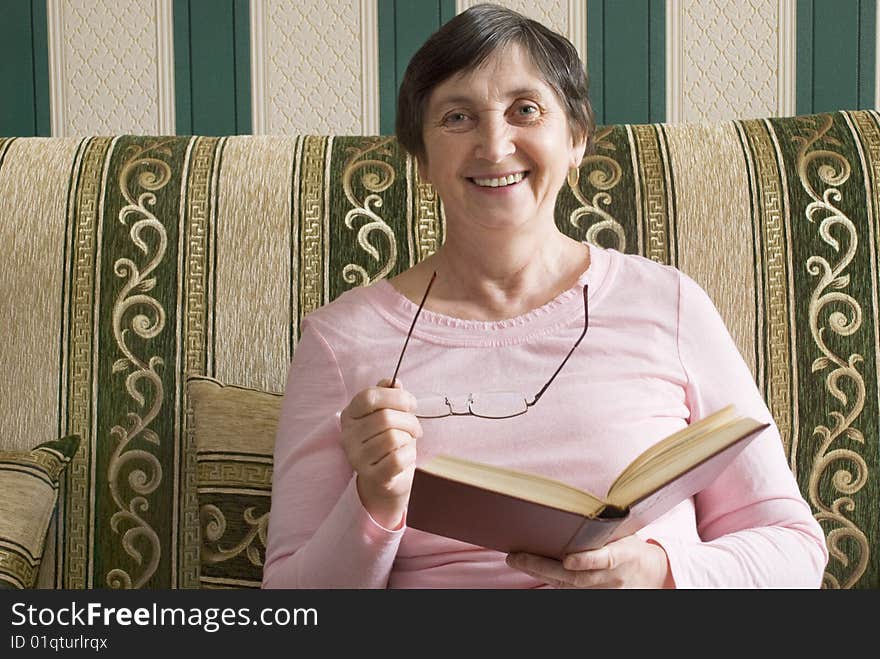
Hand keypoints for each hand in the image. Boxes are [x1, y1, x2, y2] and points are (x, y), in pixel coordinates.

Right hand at [339, 378, 421, 528]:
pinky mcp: (371, 476)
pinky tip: (406, 457)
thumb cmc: (389, 441)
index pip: (369, 397)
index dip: (396, 397)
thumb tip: (395, 382)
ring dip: (408, 439)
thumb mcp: (388, 414)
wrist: (386, 479)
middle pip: (386, 417)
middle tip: (415, 429)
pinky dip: (410, 456)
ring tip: (407, 443)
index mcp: (350, 415)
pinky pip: (398, 459)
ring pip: (393, 438)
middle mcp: (347, 435)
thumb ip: (389, 395)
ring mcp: (356, 457)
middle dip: (410, 421)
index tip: (411, 404)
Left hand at [506, 535, 673, 587]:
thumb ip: (605, 528)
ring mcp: (603, 590)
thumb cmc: (633, 547)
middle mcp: (613, 577)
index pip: (607, 560)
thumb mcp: (626, 534)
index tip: (569, 559)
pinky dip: (548, 579)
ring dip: (539, 572)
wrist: (652, 575)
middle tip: (517, 556)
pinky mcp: (595, 597)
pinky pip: (568, 590)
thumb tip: (577, 504)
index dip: (588, 561)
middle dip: (545, 567)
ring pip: (568, 585)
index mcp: (625, 556)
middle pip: (577, 576)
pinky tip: (528, 568)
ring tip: (515, 559)